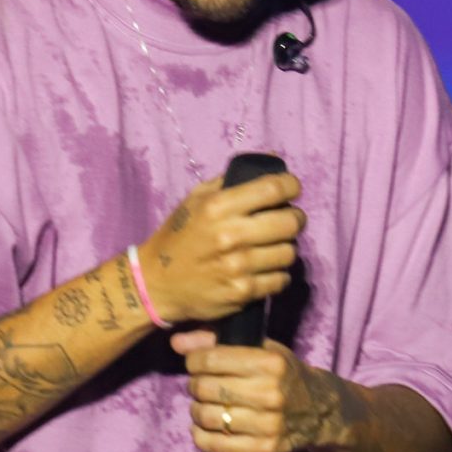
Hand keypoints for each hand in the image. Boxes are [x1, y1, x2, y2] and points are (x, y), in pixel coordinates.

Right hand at [137, 171, 304, 324]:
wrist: (157, 283)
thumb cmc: (179, 236)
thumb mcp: (196, 199)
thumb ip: (232, 179)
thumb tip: (271, 158)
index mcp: (218, 207)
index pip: (273, 189)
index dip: (290, 186)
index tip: (291, 189)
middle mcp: (230, 236)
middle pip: (290, 222)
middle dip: (294, 218)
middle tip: (286, 220)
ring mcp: (238, 267)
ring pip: (289, 252)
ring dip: (285, 248)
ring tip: (271, 247)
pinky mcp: (242, 292)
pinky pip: (280, 279)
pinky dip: (277, 274)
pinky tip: (263, 270)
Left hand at [172, 332, 346, 451]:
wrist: (321, 411)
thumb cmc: (284, 375)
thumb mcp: (261, 349)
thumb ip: (217, 341)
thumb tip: (177, 342)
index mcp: (271, 363)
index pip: (211, 360)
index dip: (194, 362)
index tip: (196, 364)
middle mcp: (271, 393)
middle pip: (206, 388)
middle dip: (195, 386)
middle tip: (200, 386)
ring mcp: (270, 424)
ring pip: (208, 416)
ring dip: (196, 411)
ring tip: (204, 406)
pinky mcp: (266, 450)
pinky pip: (216, 445)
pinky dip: (201, 436)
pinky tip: (203, 428)